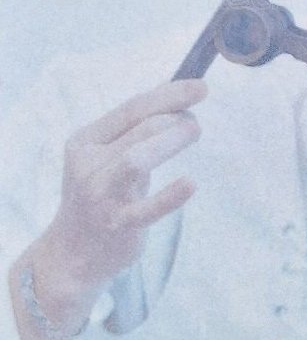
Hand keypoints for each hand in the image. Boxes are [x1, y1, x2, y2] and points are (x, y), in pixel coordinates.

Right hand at [41, 78, 206, 308]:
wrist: (72, 252)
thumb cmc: (101, 195)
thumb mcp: (108, 158)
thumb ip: (135, 131)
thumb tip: (174, 95)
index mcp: (86, 141)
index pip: (131, 108)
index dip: (169, 94)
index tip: (200, 87)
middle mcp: (89, 165)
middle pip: (138, 128)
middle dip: (174, 117)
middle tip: (195, 123)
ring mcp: (101, 195)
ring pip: (136, 159)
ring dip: (170, 141)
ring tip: (194, 132)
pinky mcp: (117, 225)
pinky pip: (146, 209)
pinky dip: (170, 195)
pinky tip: (190, 184)